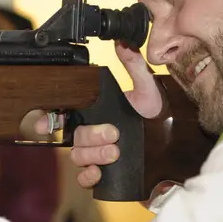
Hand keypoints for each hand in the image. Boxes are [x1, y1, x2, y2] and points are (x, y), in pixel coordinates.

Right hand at [34, 43, 164, 187]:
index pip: (65, 114)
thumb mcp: (147, 89)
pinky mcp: (104, 174)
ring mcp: (96, 155)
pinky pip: (84, 178)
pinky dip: (88, 176)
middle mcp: (92, 134)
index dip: (51, 117)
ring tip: (114, 152)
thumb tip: (123, 42)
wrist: (175, 148)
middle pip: (75, 136)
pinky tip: (99, 172)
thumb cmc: (158, 117)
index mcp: (96, 113)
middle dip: (91, 136)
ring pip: (78, 156)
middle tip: (113, 134)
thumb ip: (134, 66)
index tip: (47, 122)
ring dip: (93, 154)